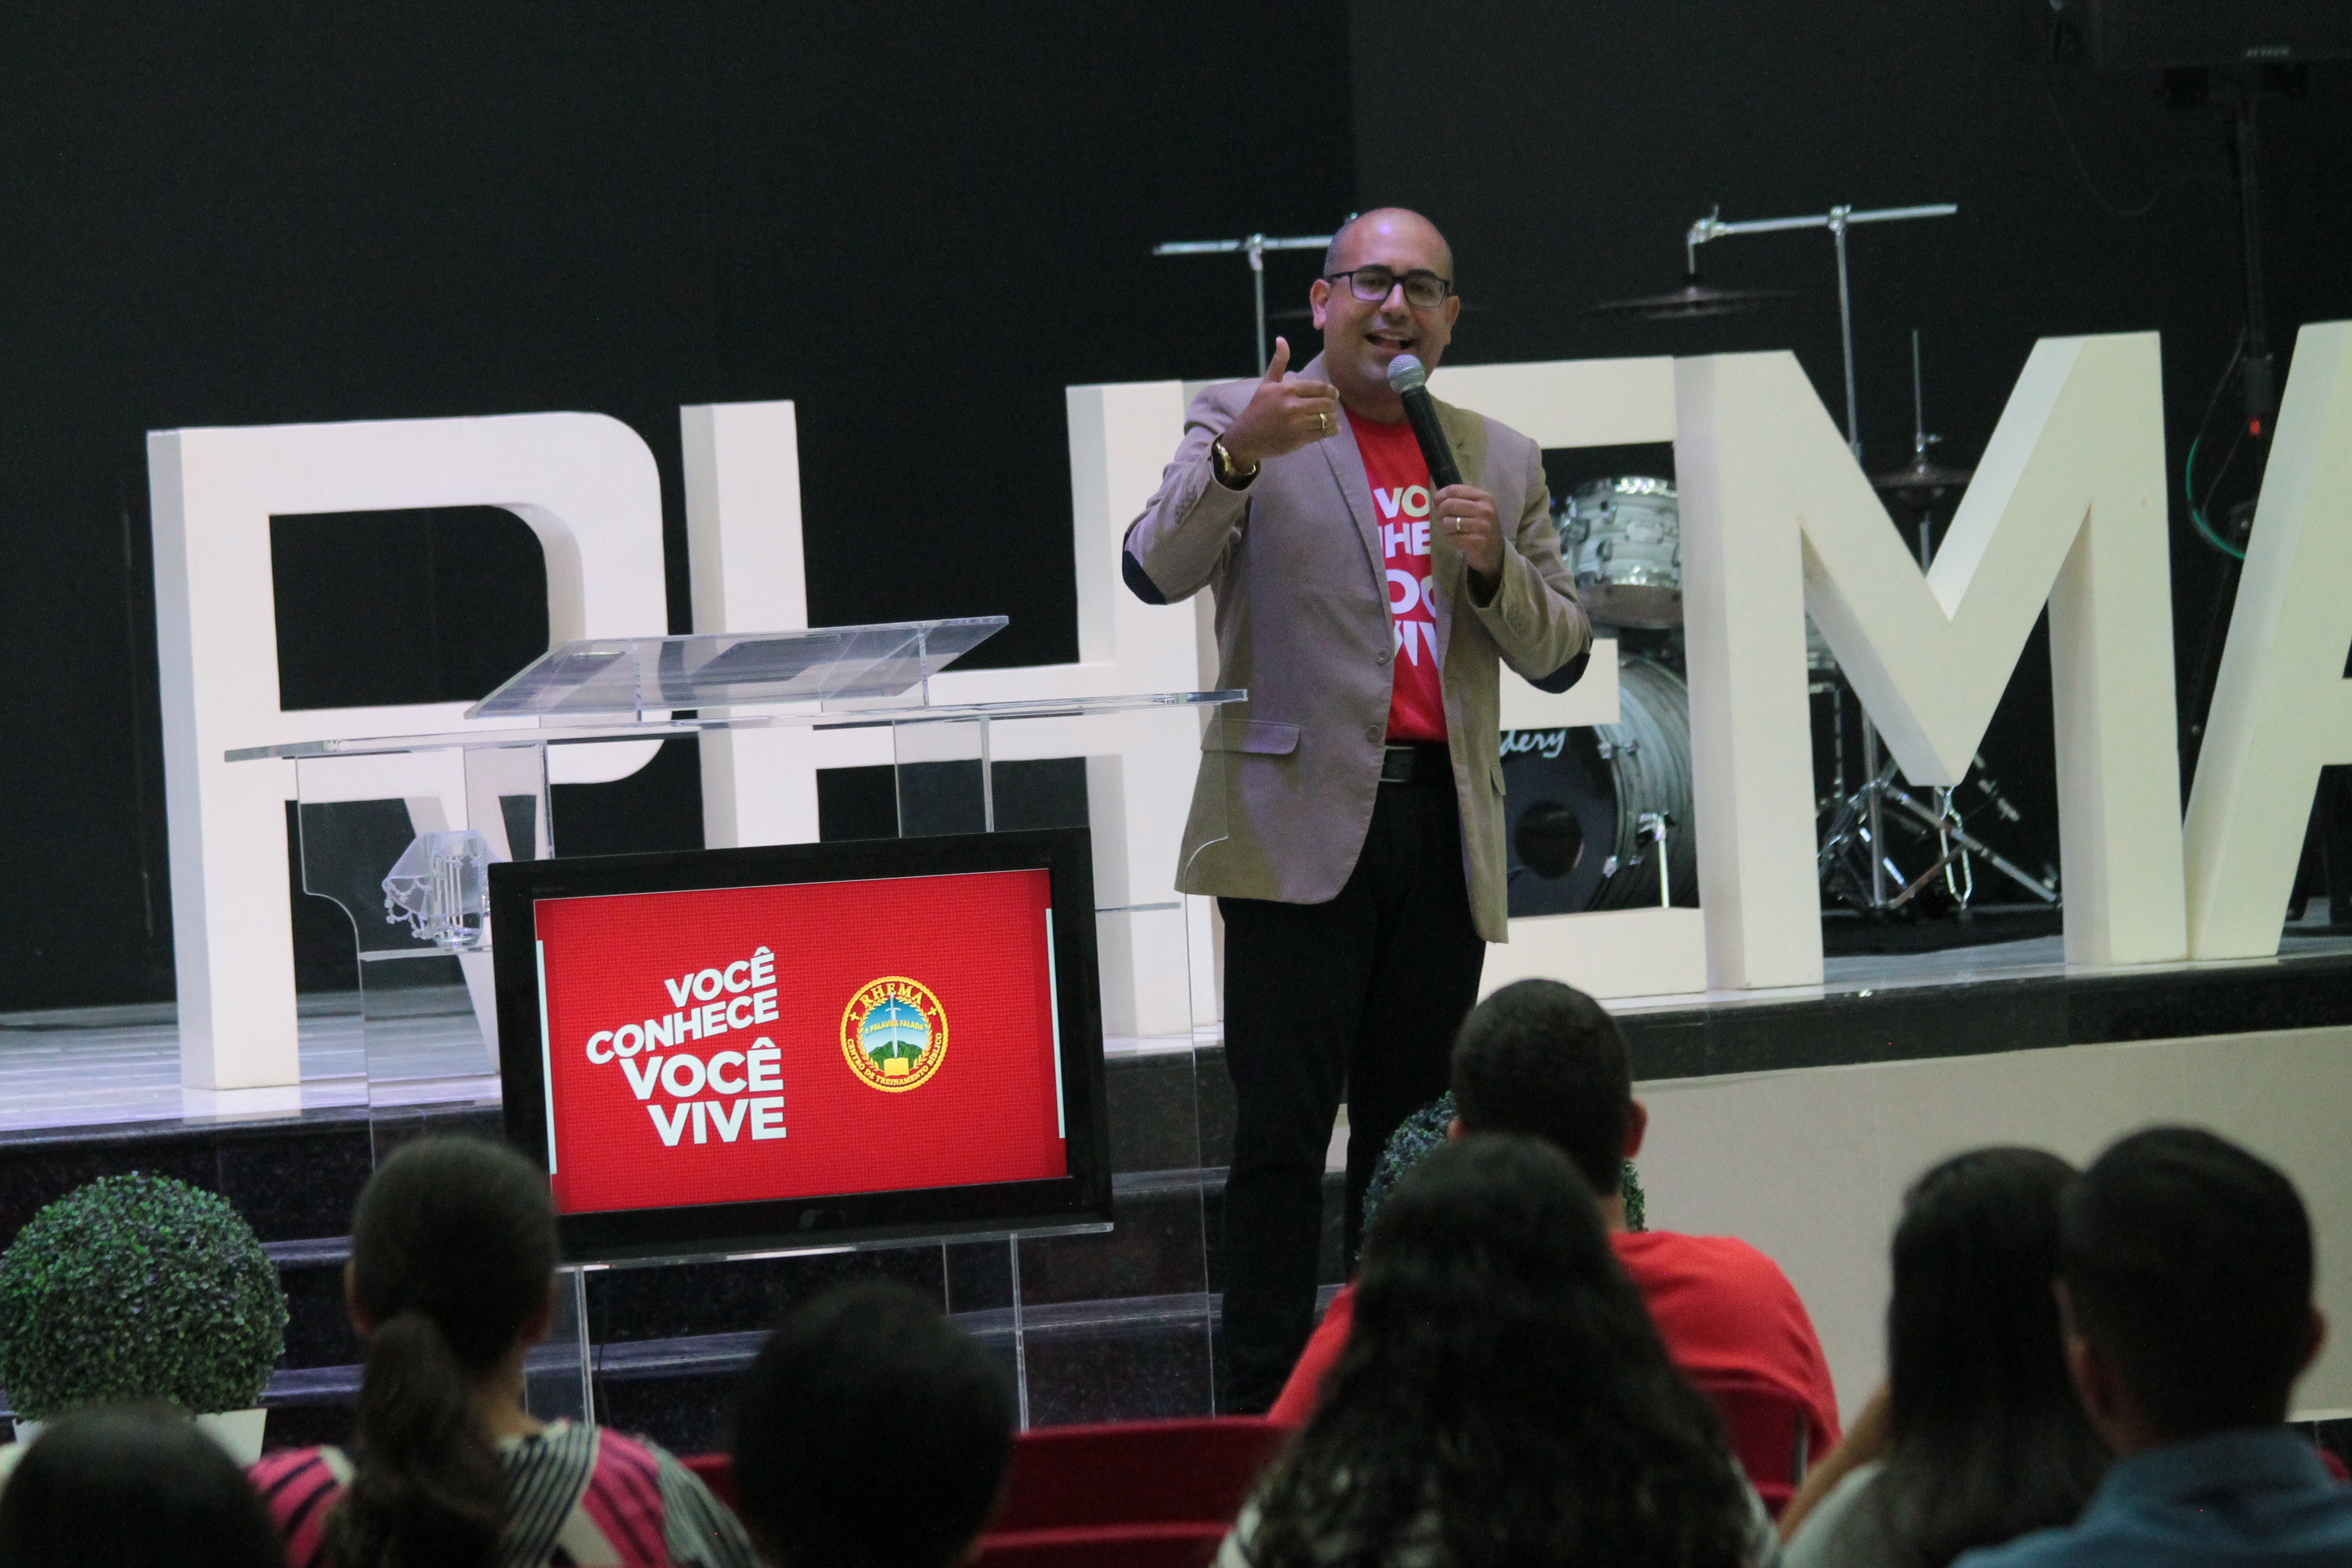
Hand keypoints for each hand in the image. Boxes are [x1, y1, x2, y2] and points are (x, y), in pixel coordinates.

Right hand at [1218, 337, 1340, 469]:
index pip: (1319, 387)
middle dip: (1333, 404)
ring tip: (1331, 417)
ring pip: (1327, 418)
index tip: (1333, 394)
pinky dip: (1331, 430)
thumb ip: (1278, 362)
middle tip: (1331, 406)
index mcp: (1287, 389)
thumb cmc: (1258, 408)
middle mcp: (1293, 406)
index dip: (1331, 391)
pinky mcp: (1299, 439)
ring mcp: (1297, 424)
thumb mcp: (1267, 383)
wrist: (1247, 436)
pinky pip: (1323, 433)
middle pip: (1326, 403)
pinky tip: (1331, 428)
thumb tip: (1281, 339)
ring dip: (1333, 417)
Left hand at [1434, 483, 1502, 579]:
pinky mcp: (1476, 542)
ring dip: (1446, 528)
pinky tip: (1459, 540)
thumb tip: (1437, 496)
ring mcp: (1481, 526)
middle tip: (1443, 519)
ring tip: (1454, 531)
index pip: (1454, 490)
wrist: (1494, 552)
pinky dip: (1451, 539)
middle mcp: (1484, 510)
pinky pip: (1452, 537)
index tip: (1436, 503)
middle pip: (1448, 504)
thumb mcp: (1477, 508)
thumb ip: (1460, 499)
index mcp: (1484, 497)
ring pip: (1447, 522)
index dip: (1440, 495)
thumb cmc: (1481, 527)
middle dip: (1440, 513)